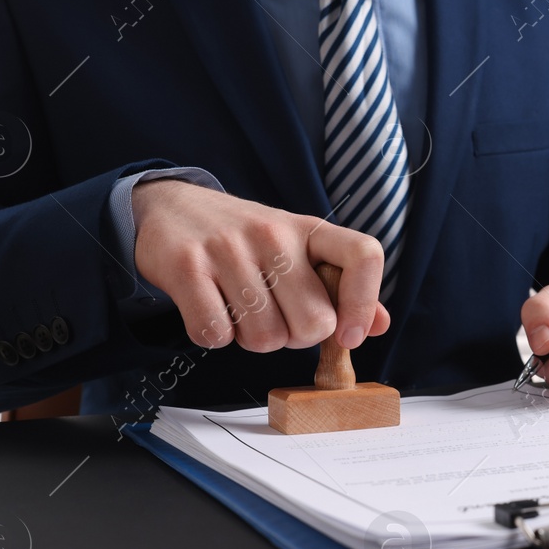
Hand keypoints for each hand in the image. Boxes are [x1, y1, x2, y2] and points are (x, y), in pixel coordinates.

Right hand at [132, 180, 389, 351]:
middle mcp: (273, 233)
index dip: (364, 304)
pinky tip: (210, 310)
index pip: (364, 256)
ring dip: (251, 340)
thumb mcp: (296, 251)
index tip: (349, 336)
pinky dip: (213, 337)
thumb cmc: (243, 241)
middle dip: (294, 338)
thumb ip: (339, 288)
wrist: (168, 208)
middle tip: (274, 318)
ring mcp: (227, 247)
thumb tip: (379, 325)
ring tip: (239, 310)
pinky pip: (215, 334)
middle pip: (313, 323)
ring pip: (264, 337)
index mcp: (308, 229)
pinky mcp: (185, 266)